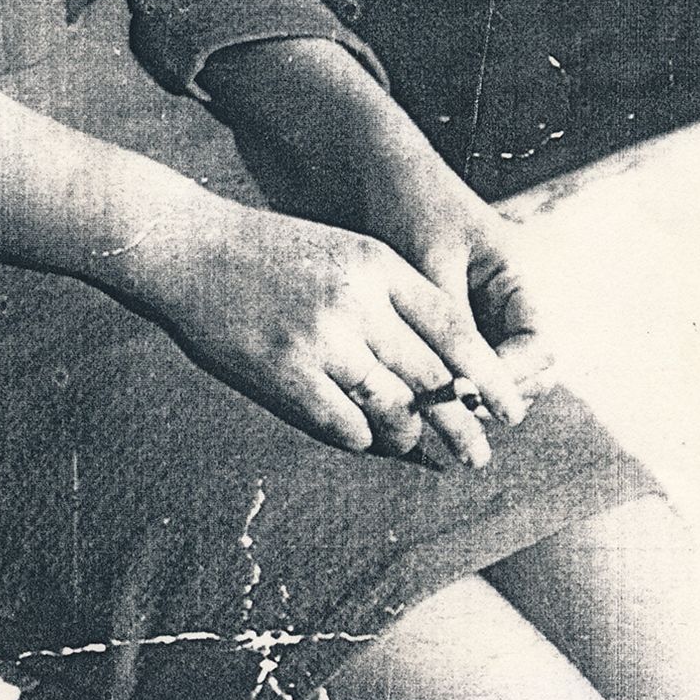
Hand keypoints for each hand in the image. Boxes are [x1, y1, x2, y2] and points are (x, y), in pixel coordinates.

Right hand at [131, 193, 528, 468]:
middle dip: (463, 423)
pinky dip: (361, 438)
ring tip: (416, 445)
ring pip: (394, 407)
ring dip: (410, 435)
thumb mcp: (342, 251)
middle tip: (478, 455)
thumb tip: (446, 364)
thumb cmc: (270, 251)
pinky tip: (362, 436)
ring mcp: (319, 337)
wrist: (189, 245)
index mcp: (376, 263)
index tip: (510, 409)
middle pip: (433, 377)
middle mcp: (356, 299)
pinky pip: (344, 424)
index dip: (489, 377)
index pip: (454, 330)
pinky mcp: (283, 371)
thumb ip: (391, 297)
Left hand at [201, 38, 556, 403]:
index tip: (469, 394)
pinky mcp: (440, 321)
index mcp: (516, 277)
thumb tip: (462, 388)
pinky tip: (404, 389)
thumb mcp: (429, 258)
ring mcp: (474, 313)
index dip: (514, 379)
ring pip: (488, 376)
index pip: (541, 349)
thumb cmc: (406, 199)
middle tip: (446, 410)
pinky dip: (438, 381)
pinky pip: (452, 364)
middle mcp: (503, 301)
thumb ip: (450, 319)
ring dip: (464, 395)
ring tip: (423, 406)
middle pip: (524, 373)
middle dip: (493, 397)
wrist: (369, 166)